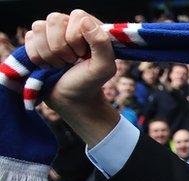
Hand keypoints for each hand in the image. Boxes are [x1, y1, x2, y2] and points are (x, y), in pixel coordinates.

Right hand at [24, 11, 118, 143]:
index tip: (84, 55)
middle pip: (55, 19)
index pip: (77, 16)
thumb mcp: (104, 67)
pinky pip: (28, 38)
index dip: (77, 37)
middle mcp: (69, 26)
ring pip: (38, 27)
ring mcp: (51, 33)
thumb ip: (102, 43)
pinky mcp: (35, 42)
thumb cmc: (90, 83)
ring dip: (50, 53)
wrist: (72, 101)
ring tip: (61, 65)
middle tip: (71, 61)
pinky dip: (38, 57)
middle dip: (62, 47)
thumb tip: (84, 21)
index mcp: (89, 27)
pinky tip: (48, 66)